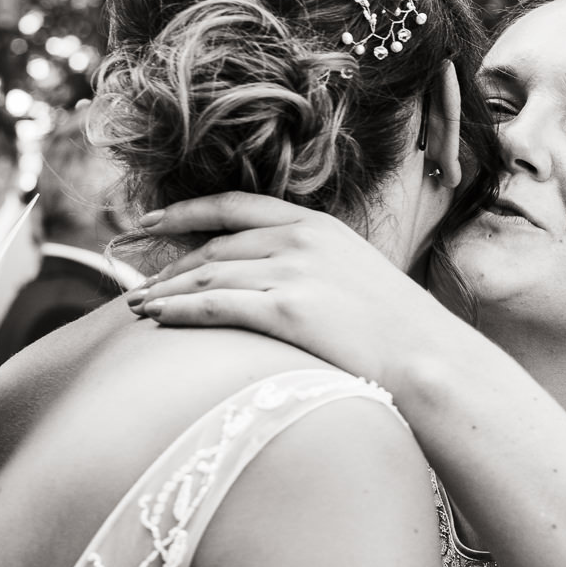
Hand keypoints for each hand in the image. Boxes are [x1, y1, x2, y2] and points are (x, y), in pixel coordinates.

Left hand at [128, 193, 465, 389]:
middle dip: (169, 265)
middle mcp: (301, 241)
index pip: (235, 208)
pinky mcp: (289, 310)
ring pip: (208, 273)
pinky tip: (156, 319)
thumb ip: (314, 267)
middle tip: (137, 285)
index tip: (149, 222)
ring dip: (164, 290)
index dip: (185, 212)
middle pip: (214, 245)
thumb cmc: (397, 331)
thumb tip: (275, 281)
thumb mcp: (355, 278)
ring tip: (136, 308)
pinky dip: (179, 309)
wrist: (430, 358)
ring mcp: (295, 273)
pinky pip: (217, 303)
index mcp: (317, 226)